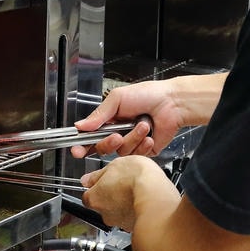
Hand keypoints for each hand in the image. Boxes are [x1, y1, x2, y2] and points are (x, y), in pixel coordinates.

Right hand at [70, 73, 227, 158]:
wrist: (172, 103)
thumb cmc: (148, 95)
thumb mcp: (118, 99)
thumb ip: (99, 114)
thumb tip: (80, 126)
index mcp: (109, 120)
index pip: (90, 136)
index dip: (82, 145)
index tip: (77, 150)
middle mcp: (118, 132)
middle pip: (102, 148)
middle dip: (108, 143)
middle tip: (116, 135)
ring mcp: (131, 142)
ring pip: (120, 152)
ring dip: (132, 138)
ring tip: (143, 124)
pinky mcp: (144, 151)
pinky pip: (136, 156)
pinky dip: (143, 145)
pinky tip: (150, 135)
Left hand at [80, 155, 174, 231]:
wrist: (157, 197)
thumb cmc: (137, 179)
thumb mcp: (114, 165)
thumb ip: (98, 175)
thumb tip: (88, 179)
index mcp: (94, 198)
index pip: (87, 196)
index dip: (96, 187)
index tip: (103, 181)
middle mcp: (104, 214)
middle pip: (102, 205)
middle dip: (111, 196)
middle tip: (122, 184)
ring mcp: (120, 222)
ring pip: (118, 213)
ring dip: (124, 204)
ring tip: (135, 191)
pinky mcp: (134, 227)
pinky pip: (132, 218)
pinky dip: (135, 211)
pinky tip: (143, 200)